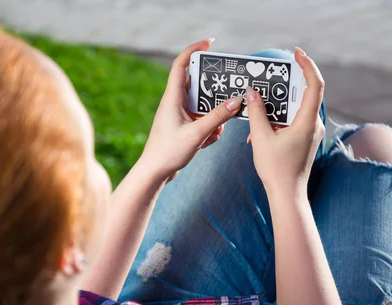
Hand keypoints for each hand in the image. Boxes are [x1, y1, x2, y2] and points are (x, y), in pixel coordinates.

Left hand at [139, 39, 243, 181]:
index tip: (210, 43)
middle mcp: (175, 103)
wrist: (154, 174)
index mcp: (172, 98)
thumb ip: (218, 116)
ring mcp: (179, 115)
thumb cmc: (168, 152)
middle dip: (214, 93)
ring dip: (214, 117)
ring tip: (214, 131)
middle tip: (228, 94)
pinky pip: (202, 120)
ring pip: (203, 105)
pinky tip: (206, 142)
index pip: (181, 65)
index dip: (194, 50)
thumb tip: (237, 100)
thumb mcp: (197, 133)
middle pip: (198, 85)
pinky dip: (209, 129)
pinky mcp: (183, 127)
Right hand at [246, 48, 324, 196]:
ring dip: (276, 107)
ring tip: (259, 106)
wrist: (287, 195)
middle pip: (303, 94)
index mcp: (307, 122)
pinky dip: (277, 120)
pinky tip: (259, 130)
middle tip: (269, 76)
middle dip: (284, 85)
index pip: (314, 85)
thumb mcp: (261, 138)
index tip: (297, 54)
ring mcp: (310, 133)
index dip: (307, 66)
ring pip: (295, 109)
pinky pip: (293, 121)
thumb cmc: (276, 170)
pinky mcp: (305, 140)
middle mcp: (313, 125)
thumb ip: (257, 112)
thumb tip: (253, 93)